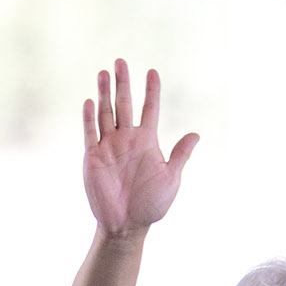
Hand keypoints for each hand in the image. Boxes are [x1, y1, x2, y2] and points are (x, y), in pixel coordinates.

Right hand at [82, 60, 199, 239]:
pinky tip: (90, 101)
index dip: (151, 91)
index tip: (152, 71)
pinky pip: (90, 132)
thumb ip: (180, 155)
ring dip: (104, 93)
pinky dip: (89, 117)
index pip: (150, 109)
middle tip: (121, 61)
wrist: (127, 224)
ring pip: (106, 113)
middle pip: (124, 104)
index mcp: (147, 141)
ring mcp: (109, 146)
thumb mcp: (171, 179)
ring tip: (104, 72)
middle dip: (123, 83)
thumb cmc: (152, 204)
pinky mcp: (93, 157)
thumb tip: (196, 134)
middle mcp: (126, 139)